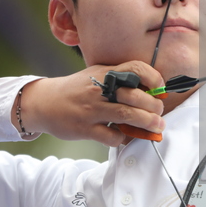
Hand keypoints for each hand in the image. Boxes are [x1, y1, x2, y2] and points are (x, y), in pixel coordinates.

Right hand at [12, 61, 164, 145]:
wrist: (45, 102)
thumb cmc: (78, 89)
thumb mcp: (98, 75)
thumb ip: (120, 80)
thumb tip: (151, 90)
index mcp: (105, 73)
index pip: (135, 68)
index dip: (153, 78)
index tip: (160, 89)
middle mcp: (99, 89)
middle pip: (135, 95)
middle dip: (154, 106)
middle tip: (160, 113)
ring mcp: (91, 109)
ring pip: (126, 115)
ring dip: (146, 122)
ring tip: (157, 127)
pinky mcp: (84, 128)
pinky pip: (111, 136)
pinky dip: (123, 138)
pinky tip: (124, 136)